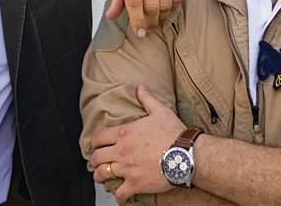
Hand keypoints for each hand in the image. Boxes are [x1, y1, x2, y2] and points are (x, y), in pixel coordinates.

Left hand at [89, 85, 186, 202]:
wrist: (186, 154)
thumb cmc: (174, 133)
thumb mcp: (160, 111)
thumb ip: (147, 99)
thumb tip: (141, 87)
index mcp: (124, 133)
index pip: (98, 138)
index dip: (95, 142)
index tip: (96, 146)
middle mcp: (122, 151)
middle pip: (96, 157)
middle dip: (95, 160)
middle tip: (97, 162)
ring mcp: (127, 168)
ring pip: (102, 174)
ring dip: (100, 176)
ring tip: (102, 177)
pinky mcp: (135, 183)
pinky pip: (120, 193)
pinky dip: (118, 196)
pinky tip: (120, 194)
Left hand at [107, 0, 183, 36]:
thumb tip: (111, 16)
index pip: (134, 2)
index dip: (137, 21)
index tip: (139, 33)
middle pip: (151, 6)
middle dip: (150, 23)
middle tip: (147, 28)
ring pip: (166, 4)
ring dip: (162, 17)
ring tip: (157, 20)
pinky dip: (173, 7)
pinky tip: (167, 8)